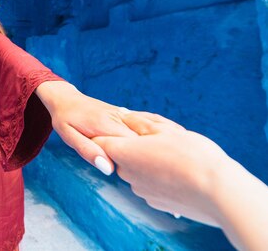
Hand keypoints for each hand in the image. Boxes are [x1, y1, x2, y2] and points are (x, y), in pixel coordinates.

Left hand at [35, 81, 137, 174]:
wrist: (66, 98)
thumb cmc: (65, 119)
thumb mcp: (68, 136)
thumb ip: (87, 151)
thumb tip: (109, 169)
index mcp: (105, 124)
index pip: (131, 146)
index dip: (134, 160)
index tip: (130, 170)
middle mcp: (118, 117)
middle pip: (142, 141)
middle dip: (141, 155)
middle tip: (134, 167)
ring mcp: (123, 114)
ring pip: (145, 134)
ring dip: (144, 146)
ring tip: (137, 156)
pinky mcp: (125, 114)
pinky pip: (141, 127)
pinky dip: (143, 137)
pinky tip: (139, 146)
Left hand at [92, 112, 231, 225]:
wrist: (218, 192)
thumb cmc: (192, 154)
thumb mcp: (164, 129)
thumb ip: (138, 121)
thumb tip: (123, 115)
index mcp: (123, 152)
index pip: (99, 141)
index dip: (108, 132)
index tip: (125, 127)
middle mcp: (126, 174)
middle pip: (121, 155)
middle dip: (134, 145)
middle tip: (161, 138)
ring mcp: (140, 191)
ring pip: (137, 170)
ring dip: (149, 161)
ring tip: (176, 155)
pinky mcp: (155, 202)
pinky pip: (151, 184)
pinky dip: (160, 177)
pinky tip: (181, 172)